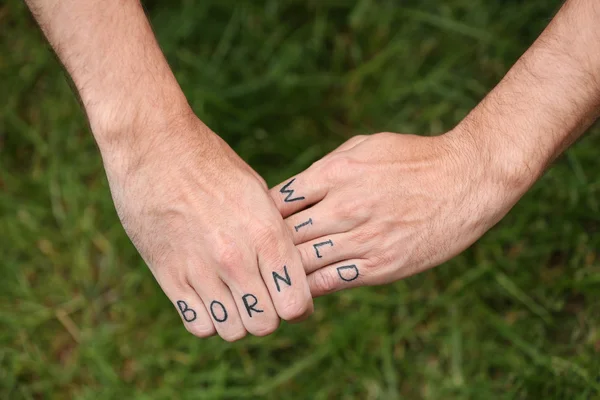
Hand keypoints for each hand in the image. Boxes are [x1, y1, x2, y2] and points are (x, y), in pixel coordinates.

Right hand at [102, 111, 312, 340]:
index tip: (289, 298)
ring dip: (237, 320)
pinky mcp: (167, 274)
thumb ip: (275, 236)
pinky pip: (197, 324)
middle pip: (265, 325)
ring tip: (233, 296)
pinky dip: (207, 319)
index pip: (296, 305)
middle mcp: (236, 258)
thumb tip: (289, 272)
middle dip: (268, 315)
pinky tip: (207, 297)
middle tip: (260, 296)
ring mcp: (200, 269)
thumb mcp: (258, 193)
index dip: (297, 307)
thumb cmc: (212, 164)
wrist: (155, 146)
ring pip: (232, 331)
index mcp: (267, 234)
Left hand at [269, 130, 518, 295]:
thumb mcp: (364, 146)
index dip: (261, 216)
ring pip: (303, 262)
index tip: (256, 226)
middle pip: (285, 234)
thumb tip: (294, 188)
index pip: (278, 201)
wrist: (466, 178)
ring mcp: (362, 238)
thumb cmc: (413, 158)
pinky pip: (332, 281)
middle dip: (265, 247)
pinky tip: (299, 288)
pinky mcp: (381, 265)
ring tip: (268, 278)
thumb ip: (326, 167)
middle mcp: (342, 207)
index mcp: (333, 174)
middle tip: (252, 258)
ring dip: (283, 271)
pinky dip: (311, 286)